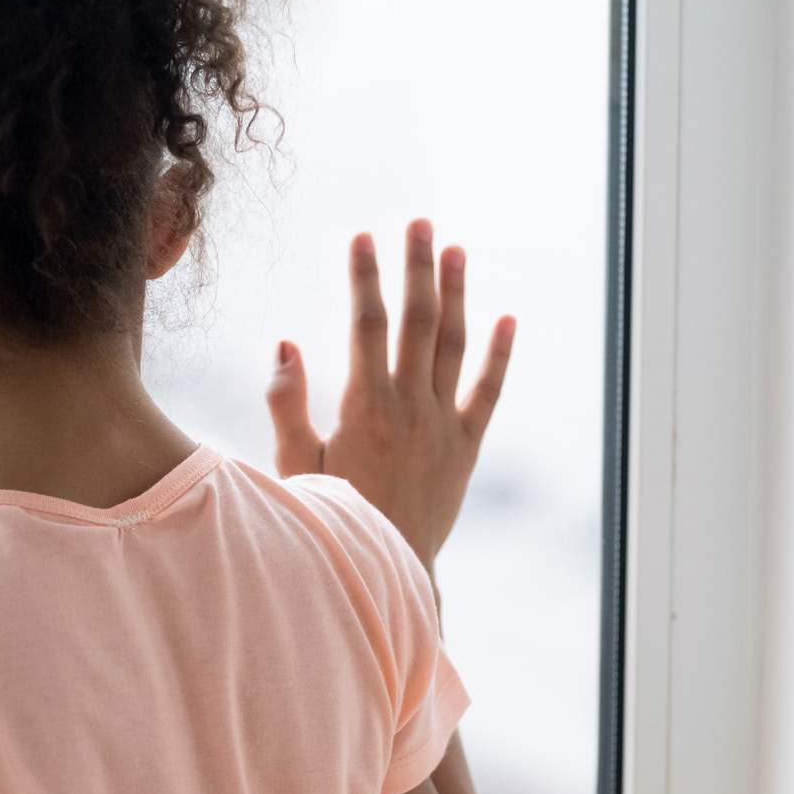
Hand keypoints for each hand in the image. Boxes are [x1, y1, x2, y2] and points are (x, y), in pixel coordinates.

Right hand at [265, 221, 513, 569]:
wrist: (386, 570)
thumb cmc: (332, 517)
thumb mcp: (293, 464)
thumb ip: (287, 402)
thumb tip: (286, 342)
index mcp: (366, 408)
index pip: (367, 325)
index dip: (364, 277)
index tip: (360, 237)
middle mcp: (411, 409)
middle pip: (417, 322)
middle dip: (416, 268)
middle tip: (417, 222)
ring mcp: (444, 426)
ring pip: (453, 346)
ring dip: (456, 294)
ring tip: (456, 250)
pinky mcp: (466, 448)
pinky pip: (489, 393)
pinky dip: (500, 354)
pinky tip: (507, 317)